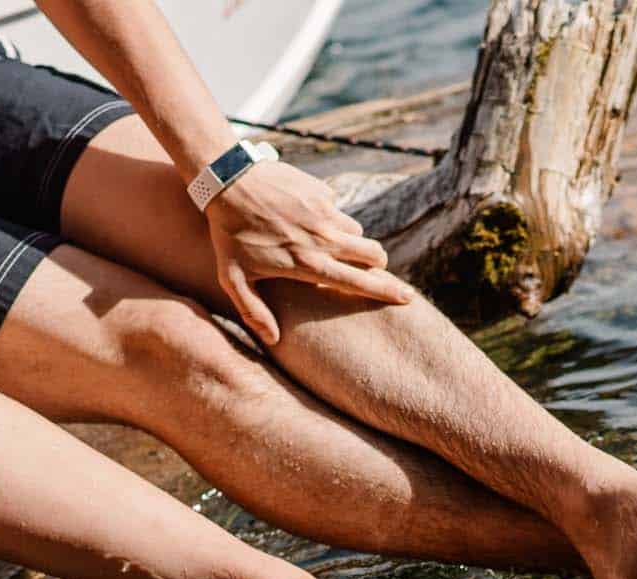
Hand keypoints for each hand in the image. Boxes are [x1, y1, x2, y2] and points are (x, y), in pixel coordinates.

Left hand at [203, 160, 415, 344]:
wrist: (229, 180)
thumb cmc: (229, 234)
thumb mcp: (234, 279)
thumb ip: (253, 312)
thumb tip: (274, 339)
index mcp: (308, 264)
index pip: (358, 282)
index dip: (386, 291)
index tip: (407, 298)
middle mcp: (323, 239)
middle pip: (372, 253)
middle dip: (378, 263)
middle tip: (371, 267)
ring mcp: (324, 213)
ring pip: (355, 230)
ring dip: (348, 238)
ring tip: (326, 241)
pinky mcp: (321, 191)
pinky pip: (335, 206)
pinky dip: (327, 214)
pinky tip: (303, 214)